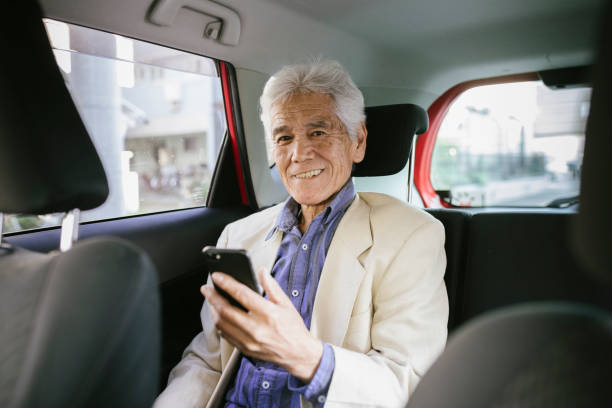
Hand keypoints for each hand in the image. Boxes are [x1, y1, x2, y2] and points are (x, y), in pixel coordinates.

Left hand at [201, 268, 322, 381]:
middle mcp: (256, 328)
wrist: (298, 354)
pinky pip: (226, 335)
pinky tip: (219, 317)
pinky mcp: (245, 349)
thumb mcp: (286, 304)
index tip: (217, 276)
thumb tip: (262, 272)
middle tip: (206, 289)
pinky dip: (219, 324)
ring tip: (211, 301)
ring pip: (222, 324)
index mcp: (268, 313)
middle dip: (212, 297)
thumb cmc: (293, 328)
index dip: (226, 283)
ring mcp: (249, 340)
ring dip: (213, 311)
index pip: (241, 294)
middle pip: (226, 310)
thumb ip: (272, 286)